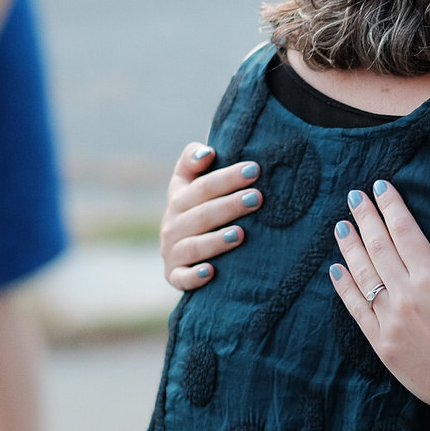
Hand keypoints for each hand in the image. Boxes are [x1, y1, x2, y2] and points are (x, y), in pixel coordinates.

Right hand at [160, 142, 261, 290]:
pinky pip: (182, 278)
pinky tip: (211, 272)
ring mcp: (172, 251)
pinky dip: (194, 276)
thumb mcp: (190, 182)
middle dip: (229, 206)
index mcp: (178, 198)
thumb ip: (192, 161)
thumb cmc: (199, 208)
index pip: (202, 186)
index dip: (227, 177)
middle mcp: (172, 225)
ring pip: (194, 246)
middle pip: (201, 214)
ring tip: (241, 234)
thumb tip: (207, 152)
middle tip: (257, 199)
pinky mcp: (174, 275)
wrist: (183, 251)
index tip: (254, 169)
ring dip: (216, 241)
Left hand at [330, 180, 429, 420]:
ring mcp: (390, 322)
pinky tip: (336, 270)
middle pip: (378, 246)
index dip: (391, 206)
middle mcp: (406, 296)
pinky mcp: (382, 344)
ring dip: (349, 247)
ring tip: (341, 226)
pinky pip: (355, 309)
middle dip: (365, 218)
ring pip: (362, 275)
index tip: (380, 187)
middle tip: (354, 197)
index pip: (404, 231)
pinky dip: (344, 287)